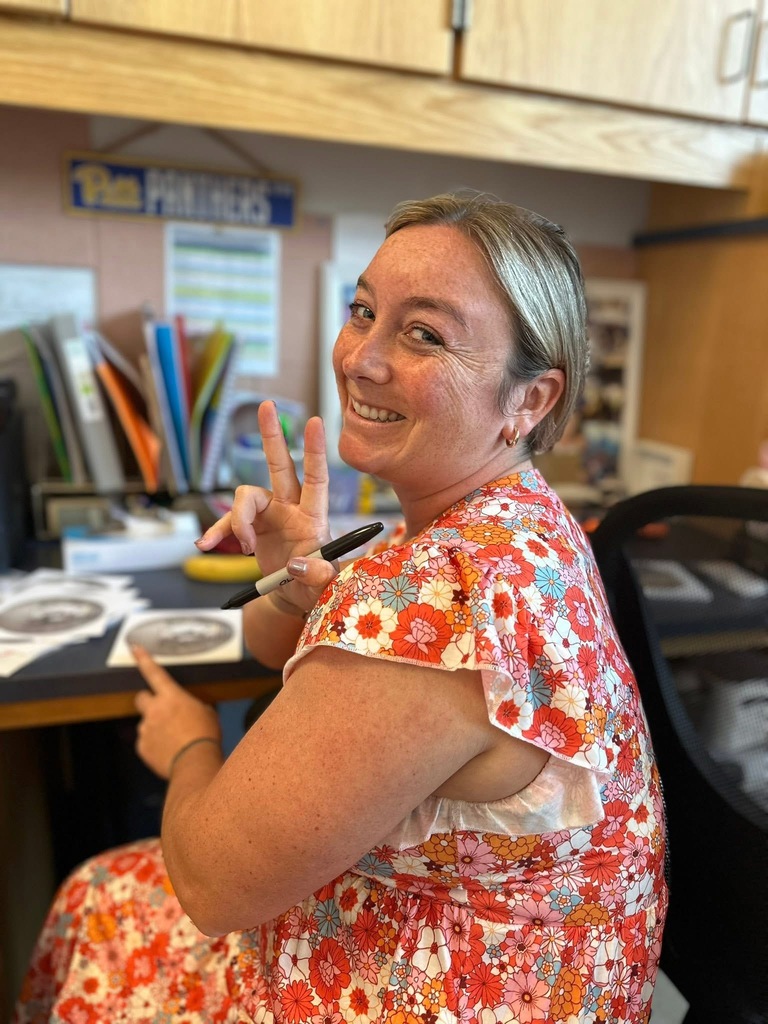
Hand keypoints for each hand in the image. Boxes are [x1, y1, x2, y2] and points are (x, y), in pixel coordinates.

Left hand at [133, 645, 221, 779]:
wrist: (195, 762)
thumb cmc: (206, 734)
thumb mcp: (206, 713)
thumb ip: (191, 707)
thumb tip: (188, 712)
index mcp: (171, 696)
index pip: (155, 673)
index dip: (144, 659)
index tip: (134, 647)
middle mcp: (154, 709)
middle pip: (141, 698)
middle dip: (148, 702)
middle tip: (161, 712)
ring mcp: (145, 729)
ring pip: (146, 723)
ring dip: (155, 728)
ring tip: (173, 740)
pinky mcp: (142, 748)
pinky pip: (146, 743)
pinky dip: (154, 746)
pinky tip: (168, 752)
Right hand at [196, 401, 336, 615]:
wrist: (295, 597)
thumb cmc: (317, 587)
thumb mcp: (324, 586)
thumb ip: (316, 576)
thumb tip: (296, 564)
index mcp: (314, 517)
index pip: (316, 479)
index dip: (314, 451)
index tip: (315, 422)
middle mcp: (291, 508)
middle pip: (280, 466)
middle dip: (272, 436)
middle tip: (267, 405)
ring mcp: (269, 515)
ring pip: (245, 498)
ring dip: (237, 521)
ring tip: (243, 548)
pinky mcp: (250, 528)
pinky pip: (226, 523)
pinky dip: (216, 532)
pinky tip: (204, 544)